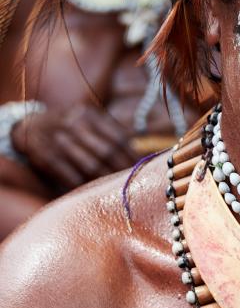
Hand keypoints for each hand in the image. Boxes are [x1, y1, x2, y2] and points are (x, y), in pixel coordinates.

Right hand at [12, 104, 136, 191]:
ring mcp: (59, 141)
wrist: (28, 125)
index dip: (132, 155)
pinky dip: (83, 186)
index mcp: (89, 115)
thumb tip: (136, 151)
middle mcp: (74, 125)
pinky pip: (70, 176)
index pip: (118, 137)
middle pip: (107, 152)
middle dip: (122, 170)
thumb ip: (109, 130)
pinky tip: (93, 192)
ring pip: (90, 166)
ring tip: (118, 190)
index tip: (142, 168)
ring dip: (106, 180)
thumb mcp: (87, 118)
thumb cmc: (67, 125)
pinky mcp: (46, 157)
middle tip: (133, 183)